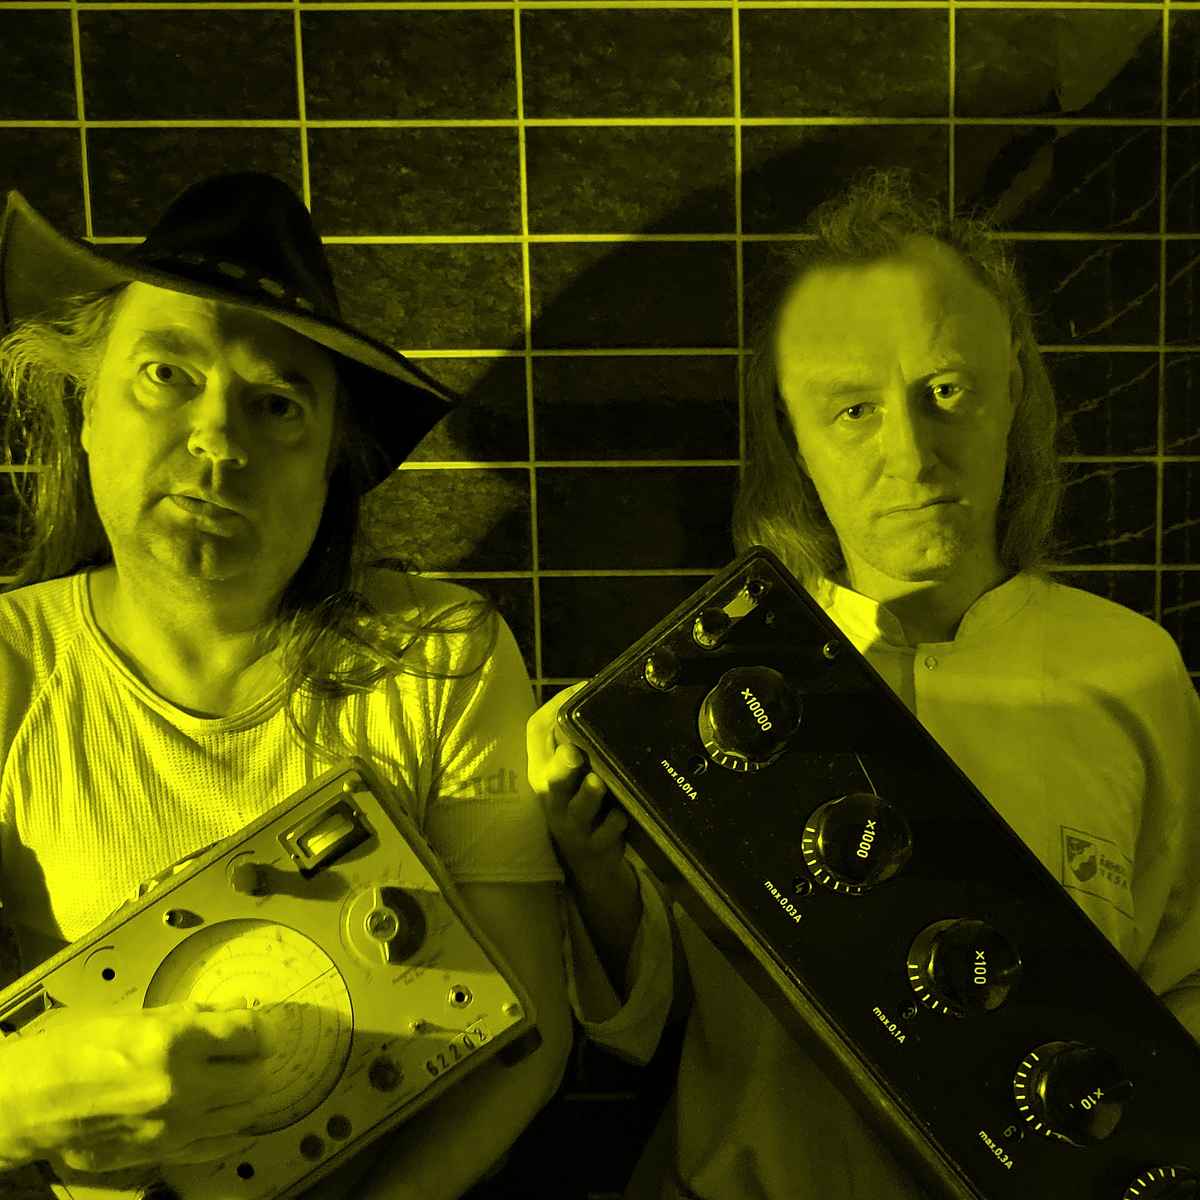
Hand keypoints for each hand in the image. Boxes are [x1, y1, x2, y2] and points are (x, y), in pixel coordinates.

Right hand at [1, 998, 269, 1173]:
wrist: (27, 1104)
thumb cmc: (74, 1050)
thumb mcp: (136, 1016)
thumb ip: (194, 1014)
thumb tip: (237, 1006)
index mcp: (174, 1041)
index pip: (249, 1033)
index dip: (258, 1026)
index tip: (255, 1025)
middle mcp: (181, 1086)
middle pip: (255, 1075)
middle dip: (256, 1060)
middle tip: (247, 1052)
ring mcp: (174, 1125)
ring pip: (243, 1113)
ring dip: (247, 1094)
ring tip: (238, 1080)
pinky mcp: (162, 1153)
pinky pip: (217, 1145)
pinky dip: (233, 1130)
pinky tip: (234, 1119)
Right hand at [527, 682, 628, 881]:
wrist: (588, 863)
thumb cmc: (581, 803)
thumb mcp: (572, 772)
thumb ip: (580, 740)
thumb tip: (597, 688)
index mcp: (543, 769)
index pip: (536, 732)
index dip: (556, 707)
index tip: (581, 687)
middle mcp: (551, 796)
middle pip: (549, 776)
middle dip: (561, 763)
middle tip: (573, 752)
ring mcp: (571, 824)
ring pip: (576, 807)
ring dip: (589, 794)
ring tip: (596, 782)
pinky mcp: (592, 847)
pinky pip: (604, 834)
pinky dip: (614, 824)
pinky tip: (622, 818)